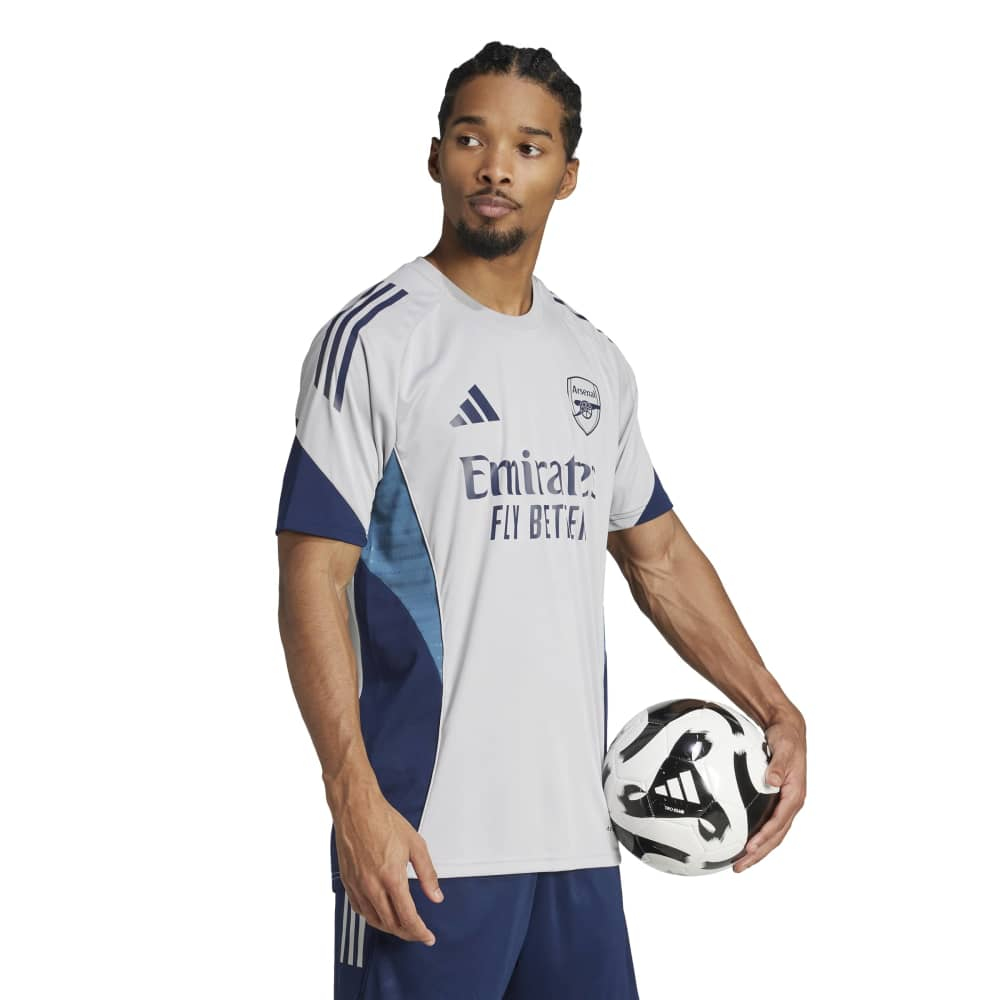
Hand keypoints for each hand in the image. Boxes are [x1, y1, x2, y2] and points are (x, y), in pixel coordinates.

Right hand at [333, 781, 444, 944]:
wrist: (356, 808)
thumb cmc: (383, 820)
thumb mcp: (415, 844)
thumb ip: (427, 874)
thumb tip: (436, 896)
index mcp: (391, 877)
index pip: (407, 917)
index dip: (419, 932)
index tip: (428, 937)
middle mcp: (372, 885)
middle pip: (391, 923)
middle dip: (407, 933)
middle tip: (419, 933)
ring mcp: (357, 885)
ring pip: (374, 920)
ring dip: (390, 928)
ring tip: (403, 927)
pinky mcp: (348, 882)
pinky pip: (359, 909)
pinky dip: (372, 918)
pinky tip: (380, 914)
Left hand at [733, 708, 806, 872]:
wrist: (789, 731)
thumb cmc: (786, 738)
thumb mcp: (784, 748)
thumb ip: (779, 764)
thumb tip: (770, 780)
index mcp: (795, 796)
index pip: (779, 824)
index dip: (765, 838)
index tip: (749, 849)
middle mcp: (790, 804)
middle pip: (775, 837)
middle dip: (758, 854)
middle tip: (739, 867)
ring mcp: (783, 804)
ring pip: (771, 834)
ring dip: (756, 850)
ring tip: (737, 862)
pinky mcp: (775, 800)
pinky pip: (765, 821)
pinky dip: (754, 834)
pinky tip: (736, 838)